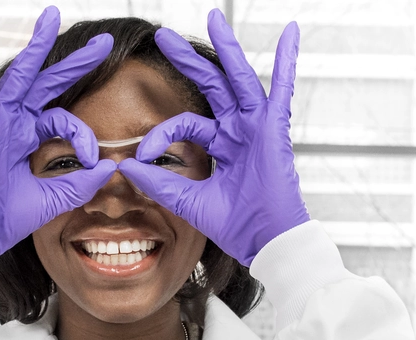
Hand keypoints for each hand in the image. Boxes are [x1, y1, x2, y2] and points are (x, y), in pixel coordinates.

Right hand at [0, 8, 119, 257]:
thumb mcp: (56, 198)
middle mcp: (16, 123)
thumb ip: (83, 183)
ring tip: (51, 15)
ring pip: (24, 74)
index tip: (91, 160)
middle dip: (77, 62)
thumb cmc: (8, 218)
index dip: (83, 136)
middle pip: (50, 83)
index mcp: (29, 138)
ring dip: (38, 44)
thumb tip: (112, 166)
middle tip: (106, 42)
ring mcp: (0, 119)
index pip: (64, 121)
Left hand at [116, 10, 306, 266]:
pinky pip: (282, 89)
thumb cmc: (238, 227)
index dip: (160, 134)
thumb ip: (159, 183)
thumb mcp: (189, 201)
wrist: (266, 242)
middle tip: (163, 37)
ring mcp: (257, 127)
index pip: (185, 124)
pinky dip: (287, 62)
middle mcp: (239, 131)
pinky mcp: (274, 129)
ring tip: (212, 18)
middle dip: (187, 60)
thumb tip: (125, 165)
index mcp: (222, 146)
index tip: (142, 154)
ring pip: (238, 78)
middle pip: (210, 85)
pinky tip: (290, 34)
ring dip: (225, 48)